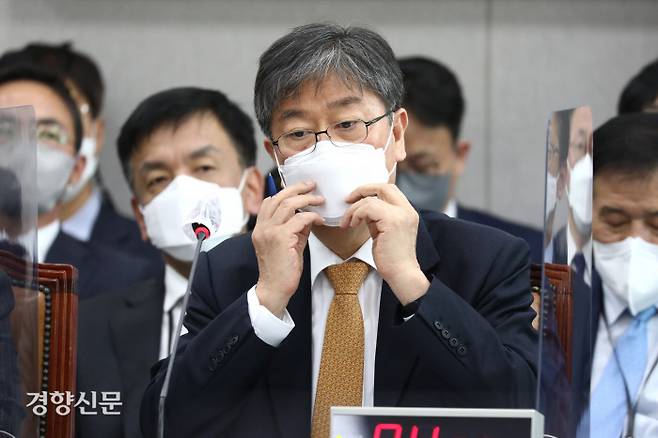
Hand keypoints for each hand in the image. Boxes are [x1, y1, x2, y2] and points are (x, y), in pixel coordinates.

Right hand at [252, 181, 324, 315]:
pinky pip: (300, 219)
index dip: (284, 192)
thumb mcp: (288, 244)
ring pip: (288, 204)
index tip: (300, 189)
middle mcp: (262, 227)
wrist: (274, 289)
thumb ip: (295, 229)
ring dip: (307, 199)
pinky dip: (312, 217)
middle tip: (312, 185)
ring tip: (320, 200)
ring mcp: (270, 232)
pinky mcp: (281, 238)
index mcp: (260, 228)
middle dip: (297, 188)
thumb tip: (308, 215)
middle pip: (278, 197)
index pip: (269, 201)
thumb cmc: (281, 270)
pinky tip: (319, 220)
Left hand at [341, 183, 428, 304]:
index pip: (390, 189)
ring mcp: (401, 215)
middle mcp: (407, 210)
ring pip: (371, 199)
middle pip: (383, 186)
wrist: (402, 274)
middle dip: (362, 190)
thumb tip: (361, 210)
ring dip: (354, 209)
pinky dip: (356, 214)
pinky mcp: (392, 221)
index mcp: (407, 211)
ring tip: (347, 223)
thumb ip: (377, 218)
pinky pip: (368, 208)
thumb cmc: (391, 258)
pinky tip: (352, 225)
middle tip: (347, 200)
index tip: (355, 199)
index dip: (370, 189)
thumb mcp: (384, 232)